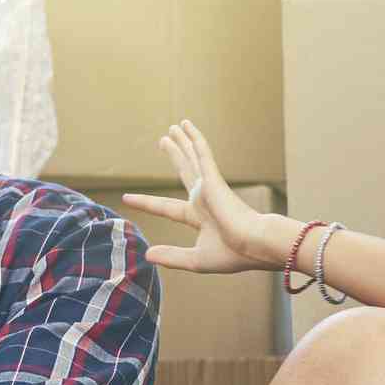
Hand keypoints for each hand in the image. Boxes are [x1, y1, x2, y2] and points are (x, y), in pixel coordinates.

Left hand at [123, 121, 272, 273]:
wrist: (256, 244)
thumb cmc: (233, 254)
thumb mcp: (196, 260)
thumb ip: (172, 256)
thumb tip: (147, 254)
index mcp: (201, 218)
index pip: (168, 207)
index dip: (148, 202)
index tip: (128, 197)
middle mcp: (205, 199)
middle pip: (185, 172)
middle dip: (175, 156)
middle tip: (164, 140)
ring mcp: (210, 187)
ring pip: (192, 158)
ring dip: (183, 142)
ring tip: (172, 128)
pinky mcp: (214, 179)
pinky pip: (202, 153)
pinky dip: (195, 138)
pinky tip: (186, 125)